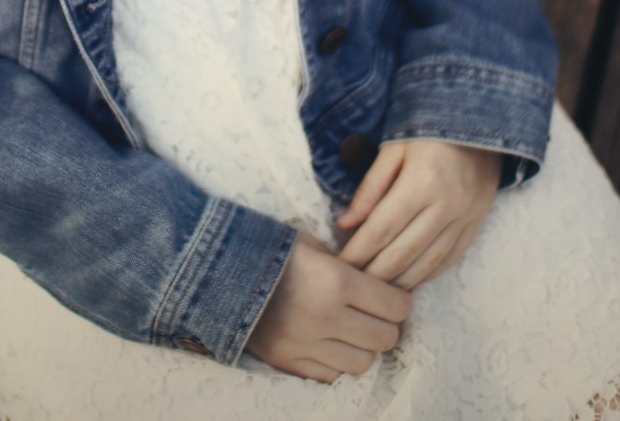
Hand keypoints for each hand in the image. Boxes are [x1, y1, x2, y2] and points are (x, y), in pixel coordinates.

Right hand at [245, 233, 412, 383]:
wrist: (218, 268)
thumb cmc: (270, 247)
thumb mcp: (312, 243)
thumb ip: (346, 263)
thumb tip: (377, 276)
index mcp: (336, 280)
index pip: (394, 305)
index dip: (401, 302)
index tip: (397, 297)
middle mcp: (326, 317)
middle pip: (384, 338)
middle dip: (388, 326)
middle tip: (379, 315)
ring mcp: (306, 344)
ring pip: (362, 363)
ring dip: (363, 347)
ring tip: (354, 331)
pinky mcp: (288, 362)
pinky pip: (330, 376)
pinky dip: (336, 364)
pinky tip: (330, 345)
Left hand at [336, 139, 501, 289]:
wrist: (479, 121)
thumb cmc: (427, 128)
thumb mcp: (393, 147)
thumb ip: (370, 187)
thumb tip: (345, 224)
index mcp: (422, 181)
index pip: (382, 228)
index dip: (358, 252)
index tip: (340, 266)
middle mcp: (447, 205)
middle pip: (403, 253)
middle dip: (374, 274)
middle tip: (353, 285)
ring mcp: (465, 218)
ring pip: (427, 264)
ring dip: (399, 281)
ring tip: (376, 288)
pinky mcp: (477, 224)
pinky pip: (449, 260)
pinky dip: (426, 275)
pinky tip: (408, 280)